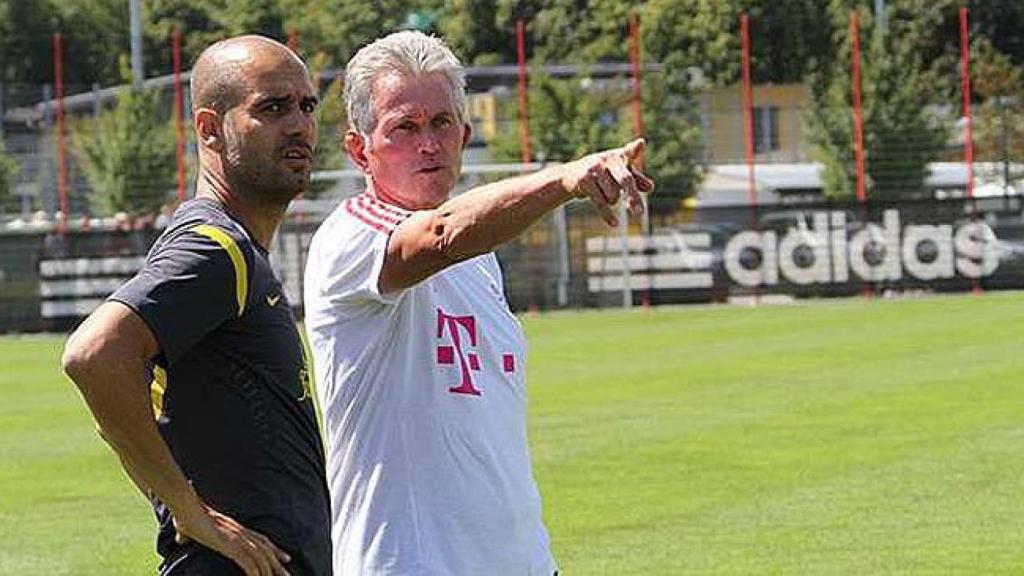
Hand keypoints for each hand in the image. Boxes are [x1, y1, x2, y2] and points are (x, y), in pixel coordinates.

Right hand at [173, 503, 291, 575]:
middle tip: (288, 575)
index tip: (285, 558)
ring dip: (269, 571)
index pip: (262, 540)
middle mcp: (241, 533)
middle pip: (266, 549)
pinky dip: (255, 573)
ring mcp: (237, 539)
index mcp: (236, 529)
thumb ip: (188, 535)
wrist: (187, 509)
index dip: (275, 550)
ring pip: (261, 558)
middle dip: (278, 564)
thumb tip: (180, 539)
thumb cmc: (186, 516)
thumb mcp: (189, 529)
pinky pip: (249, 563)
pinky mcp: (231, 545)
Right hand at [560, 138, 654, 225]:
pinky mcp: (584, 181)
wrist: (570, 176)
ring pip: (613, 195)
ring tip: (604, 193)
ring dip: (613, 201)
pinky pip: (600, 203)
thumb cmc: (601, 174)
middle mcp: (606, 160)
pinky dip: (608, 215)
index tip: (640, 144)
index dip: (634, 149)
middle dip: (633, 197)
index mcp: (617, 157)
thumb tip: (651, 187)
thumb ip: (636, 179)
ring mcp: (594, 170)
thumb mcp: (618, 174)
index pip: (628, 152)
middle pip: (625, 180)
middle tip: (640, 213)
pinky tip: (615, 224)